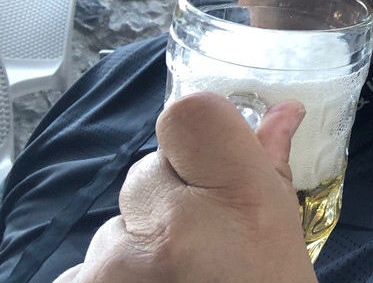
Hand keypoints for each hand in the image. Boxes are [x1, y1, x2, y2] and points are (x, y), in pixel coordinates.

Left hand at [52, 91, 317, 282]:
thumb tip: (283, 111)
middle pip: (146, 172)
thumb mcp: (284, 242)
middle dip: (167, 200)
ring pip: (113, 226)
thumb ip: (270, 170)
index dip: (197, 135)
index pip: (186, 114)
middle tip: (199, 245)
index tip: (210, 163)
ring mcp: (114, 269)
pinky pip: (83, 272)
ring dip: (136, 250)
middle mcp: (170, 230)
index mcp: (237, 204)